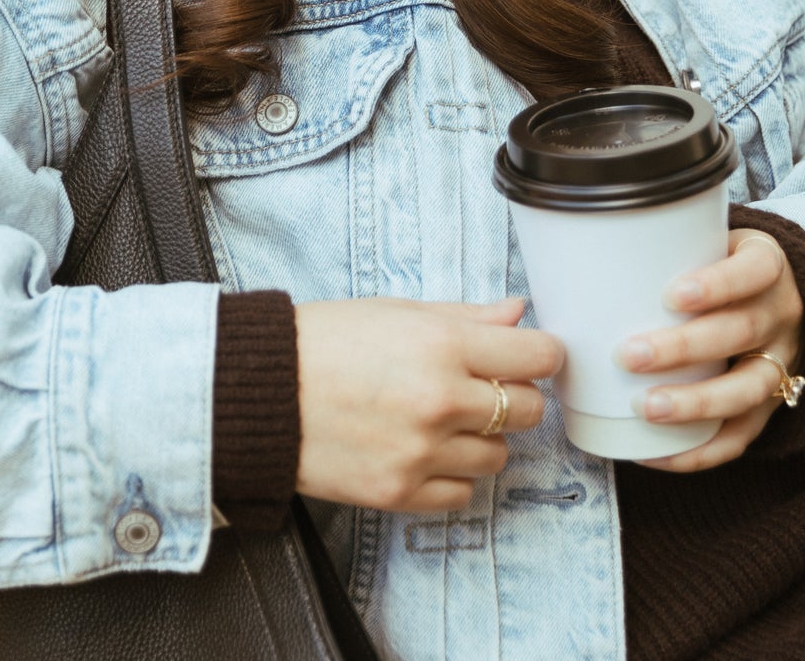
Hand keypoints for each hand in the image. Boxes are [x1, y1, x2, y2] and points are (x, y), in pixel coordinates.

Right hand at [295, 297, 563, 512]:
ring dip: (482, 437)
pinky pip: (461, 493)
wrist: (263, 392)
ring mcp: (422, 452)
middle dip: (515, 396)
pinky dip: (452, 474)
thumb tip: (518, 313)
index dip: (541, 354)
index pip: (536, 357)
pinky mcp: (401, 492)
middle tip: (483, 386)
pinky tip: (425, 449)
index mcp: (442, 345)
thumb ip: (466, 316)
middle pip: (528, 411)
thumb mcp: (397, 311)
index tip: (531, 356)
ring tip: (443, 418)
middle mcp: (440, 400)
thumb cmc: (324, 341)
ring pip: (498, 456)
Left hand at [616, 228, 804, 472]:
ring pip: (747, 389)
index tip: (670, 295)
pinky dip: (701, 451)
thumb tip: (570, 258)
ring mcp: (782, 363)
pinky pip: (742, 436)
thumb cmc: (720, 265)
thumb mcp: (709, 241)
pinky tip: (657, 455)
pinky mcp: (772, 406)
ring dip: (694, 403)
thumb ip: (662, 247)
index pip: (752, 271)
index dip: (717, 285)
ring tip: (645, 407)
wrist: (779, 297)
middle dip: (685, 348)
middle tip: (629, 355)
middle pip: (741, 332)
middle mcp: (781, 315)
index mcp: (768, 265)